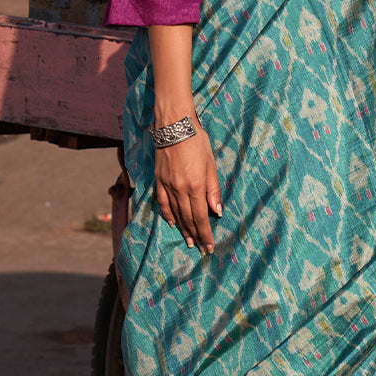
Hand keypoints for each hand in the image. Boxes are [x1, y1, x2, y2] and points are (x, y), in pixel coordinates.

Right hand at [154, 121, 221, 253]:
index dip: (205, 233)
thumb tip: (216, 211)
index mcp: (195, 186)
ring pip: (175, 213)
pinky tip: (172, 223)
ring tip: (189, 241)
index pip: (200, 217)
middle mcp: (179, 189)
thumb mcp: (211, 165)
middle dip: (196, 235)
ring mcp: (167, 185)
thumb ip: (213, 189)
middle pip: (188, 218)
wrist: (175, 126)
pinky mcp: (158, 180)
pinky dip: (167, 214)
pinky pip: (162, 202)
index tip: (209, 246)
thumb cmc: (197, 142)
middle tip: (201, 249)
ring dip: (183, 229)